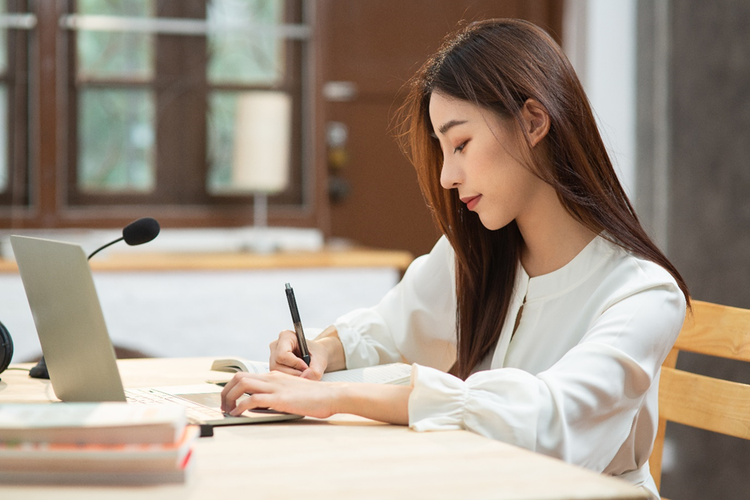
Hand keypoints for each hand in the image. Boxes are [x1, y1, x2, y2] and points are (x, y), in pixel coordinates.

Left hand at [220, 370, 337, 418]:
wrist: (332, 394)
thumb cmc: (316, 396)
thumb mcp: (293, 392)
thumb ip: (278, 394)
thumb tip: (263, 406)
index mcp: (275, 376)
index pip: (245, 376)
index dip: (232, 388)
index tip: (228, 401)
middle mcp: (272, 378)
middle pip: (238, 377)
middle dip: (225, 392)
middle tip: (223, 406)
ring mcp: (276, 387)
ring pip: (242, 384)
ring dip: (229, 397)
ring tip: (228, 411)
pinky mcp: (280, 398)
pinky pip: (252, 399)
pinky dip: (240, 406)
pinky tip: (238, 414)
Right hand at [269, 330, 328, 379]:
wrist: (316, 356)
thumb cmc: (316, 353)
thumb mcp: (320, 360)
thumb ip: (315, 370)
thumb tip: (305, 377)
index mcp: (286, 337)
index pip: (283, 354)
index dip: (295, 364)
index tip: (306, 367)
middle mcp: (276, 346)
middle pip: (277, 365)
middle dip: (294, 373)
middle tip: (307, 373)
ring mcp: (272, 357)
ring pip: (277, 372)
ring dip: (292, 377)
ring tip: (304, 374)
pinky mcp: (273, 367)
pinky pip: (278, 377)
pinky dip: (289, 379)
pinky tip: (298, 375)